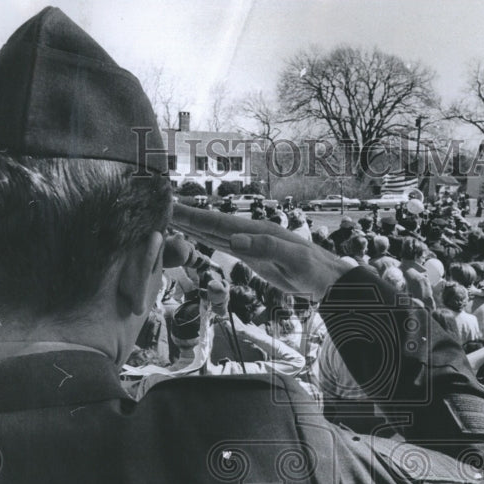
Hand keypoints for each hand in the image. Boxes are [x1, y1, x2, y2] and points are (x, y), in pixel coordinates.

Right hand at [170, 203, 348, 299]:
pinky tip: (194, 233)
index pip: (217, 222)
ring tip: (168, 215)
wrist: (327, 278)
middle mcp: (249, 232)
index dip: (192, 215)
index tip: (169, 206)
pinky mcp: (250, 254)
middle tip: (156, 205)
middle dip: (184, 214)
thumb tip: (235, 240)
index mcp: (256, 232)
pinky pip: (221, 243)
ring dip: (191, 223)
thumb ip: (267, 249)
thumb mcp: (293, 260)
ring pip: (213, 231)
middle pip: (210, 222)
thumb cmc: (314, 269)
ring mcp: (249, 242)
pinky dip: (204, 237)